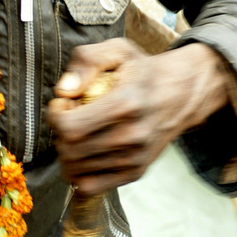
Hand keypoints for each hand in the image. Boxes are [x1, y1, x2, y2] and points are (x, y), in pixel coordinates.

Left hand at [46, 39, 228, 194]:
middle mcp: (132, 136)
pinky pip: (90, 187)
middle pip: (70, 151)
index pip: (70, 128)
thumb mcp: (117, 50)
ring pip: (76, 170)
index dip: (54, 116)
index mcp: (125, 104)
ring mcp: (135, 158)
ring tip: (80, 133)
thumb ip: (86, 61)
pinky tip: (84, 153)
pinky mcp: (136, 172)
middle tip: (69, 118)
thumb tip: (64, 91)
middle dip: (59, 134)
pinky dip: (78, 173)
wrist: (181, 94)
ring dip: (67, 152)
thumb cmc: (142, 71)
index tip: (62, 104)